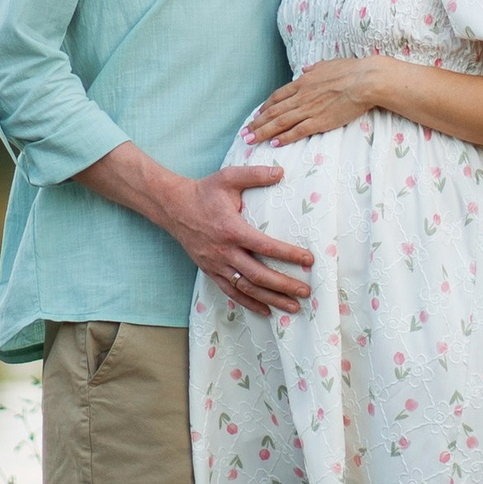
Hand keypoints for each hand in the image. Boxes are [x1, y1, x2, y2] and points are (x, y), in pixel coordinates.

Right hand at [161, 164, 314, 314]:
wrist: (173, 207)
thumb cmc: (204, 192)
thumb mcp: (229, 177)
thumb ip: (255, 174)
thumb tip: (281, 172)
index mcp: (232, 229)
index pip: (265, 246)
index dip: (289, 255)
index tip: (309, 260)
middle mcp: (224, 251)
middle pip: (258, 275)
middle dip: (284, 285)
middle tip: (306, 290)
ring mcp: (216, 264)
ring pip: (247, 288)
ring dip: (271, 299)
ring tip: (293, 307)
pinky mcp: (210, 271)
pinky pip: (231, 292)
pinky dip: (249, 303)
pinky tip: (266, 311)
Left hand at [245, 56, 383, 146]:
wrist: (364, 81)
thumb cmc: (350, 70)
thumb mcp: (327, 64)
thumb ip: (313, 69)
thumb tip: (305, 69)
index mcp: (302, 82)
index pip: (277, 97)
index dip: (264, 108)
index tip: (256, 116)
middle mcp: (301, 97)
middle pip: (273, 112)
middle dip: (257, 124)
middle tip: (244, 133)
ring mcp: (308, 110)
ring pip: (280, 123)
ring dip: (263, 133)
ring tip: (251, 141)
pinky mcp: (319, 122)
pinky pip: (297, 132)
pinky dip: (284, 138)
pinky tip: (274, 144)